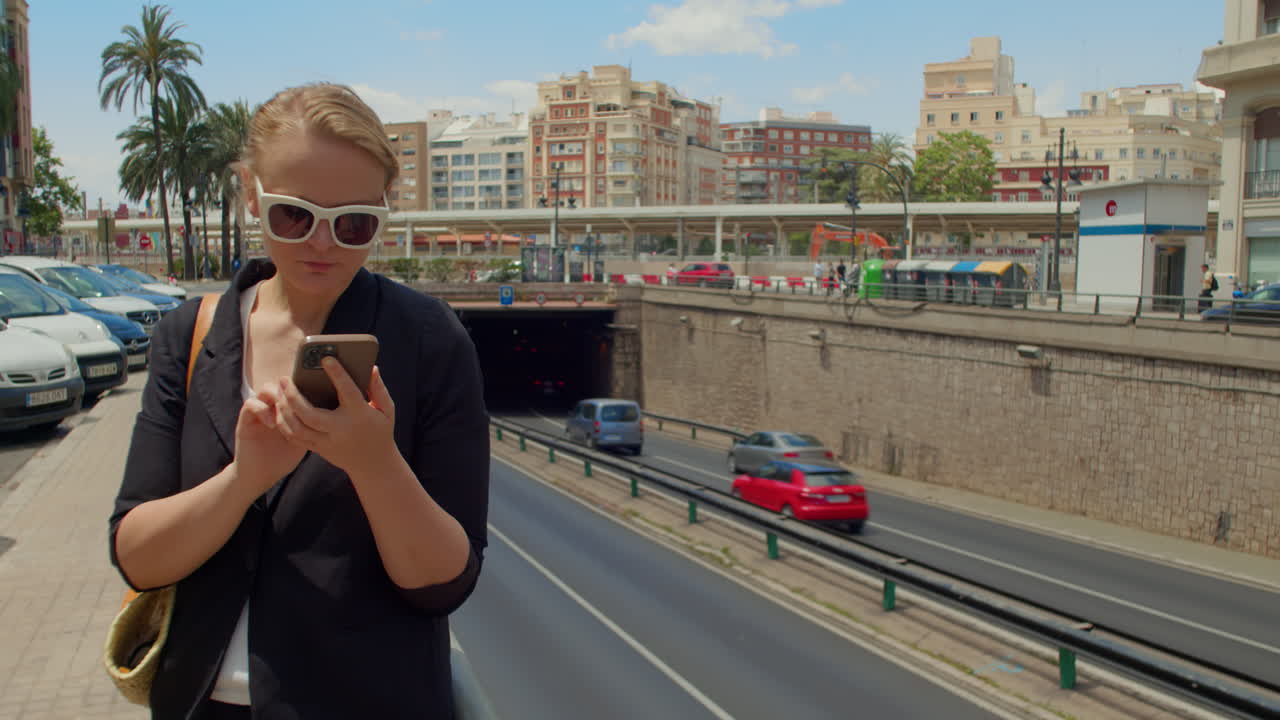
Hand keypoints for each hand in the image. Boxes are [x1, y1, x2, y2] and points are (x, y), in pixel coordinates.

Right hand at [232, 388, 306, 498]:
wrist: (260, 476)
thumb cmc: (283, 459)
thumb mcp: (303, 440)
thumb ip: (312, 426)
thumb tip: (334, 416)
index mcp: (286, 410)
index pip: (294, 388)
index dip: (303, 386)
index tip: (315, 391)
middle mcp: (272, 407)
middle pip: (280, 383)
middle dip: (290, 388)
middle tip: (300, 399)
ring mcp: (258, 412)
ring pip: (265, 389)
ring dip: (277, 396)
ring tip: (286, 410)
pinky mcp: (245, 420)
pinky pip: (251, 404)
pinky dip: (262, 410)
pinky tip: (273, 424)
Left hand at [272, 358, 397, 475]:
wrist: (374, 465)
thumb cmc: (381, 431)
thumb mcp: (387, 410)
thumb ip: (379, 389)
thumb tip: (372, 368)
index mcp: (360, 415)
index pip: (347, 392)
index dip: (337, 374)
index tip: (326, 358)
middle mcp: (341, 429)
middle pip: (310, 414)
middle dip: (293, 396)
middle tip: (284, 379)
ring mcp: (327, 442)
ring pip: (298, 427)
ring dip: (284, 409)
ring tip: (279, 393)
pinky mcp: (318, 449)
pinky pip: (295, 438)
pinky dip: (284, 423)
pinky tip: (280, 409)